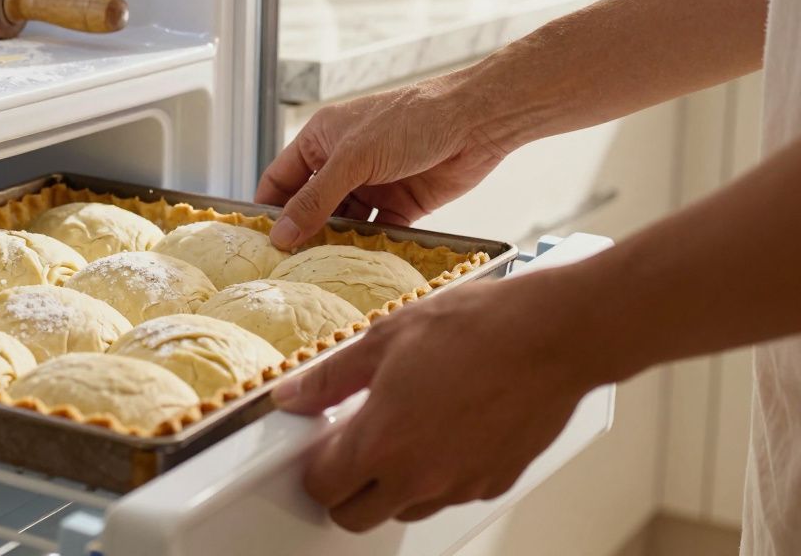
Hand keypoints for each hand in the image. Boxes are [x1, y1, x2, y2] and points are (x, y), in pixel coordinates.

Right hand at [256, 81, 508, 248]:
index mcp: (322, 139)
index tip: (259, 242)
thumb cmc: (410, 121)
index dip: (269, 208)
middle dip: (302, 232)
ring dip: (335, 244)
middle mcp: (344, 162)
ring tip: (321, 271)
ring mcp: (372, 185)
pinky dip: (368, 248)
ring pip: (342, 223)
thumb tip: (281, 235)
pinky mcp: (401, 205)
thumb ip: (316, 199)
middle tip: (287, 267)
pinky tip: (359, 266)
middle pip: (311, 205)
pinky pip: (375, 233)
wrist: (476, 123)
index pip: (281, 178)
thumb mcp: (353, 159)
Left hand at [272, 276, 594, 531]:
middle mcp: (420, 477)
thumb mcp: (385, 338)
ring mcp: (460, 485)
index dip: (314, 466)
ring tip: (402, 432)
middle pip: (357, 517)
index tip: (321, 444)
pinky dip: (439, 474)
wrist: (552, 334)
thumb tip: (295, 394)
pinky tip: (444, 430)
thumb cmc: (477, 329)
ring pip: (406, 510)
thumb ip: (330, 377)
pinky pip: (451, 493)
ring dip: (393, 484)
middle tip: (350, 449)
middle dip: (345, 489)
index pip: (323, 487)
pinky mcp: (495, 482)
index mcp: (382, 442)